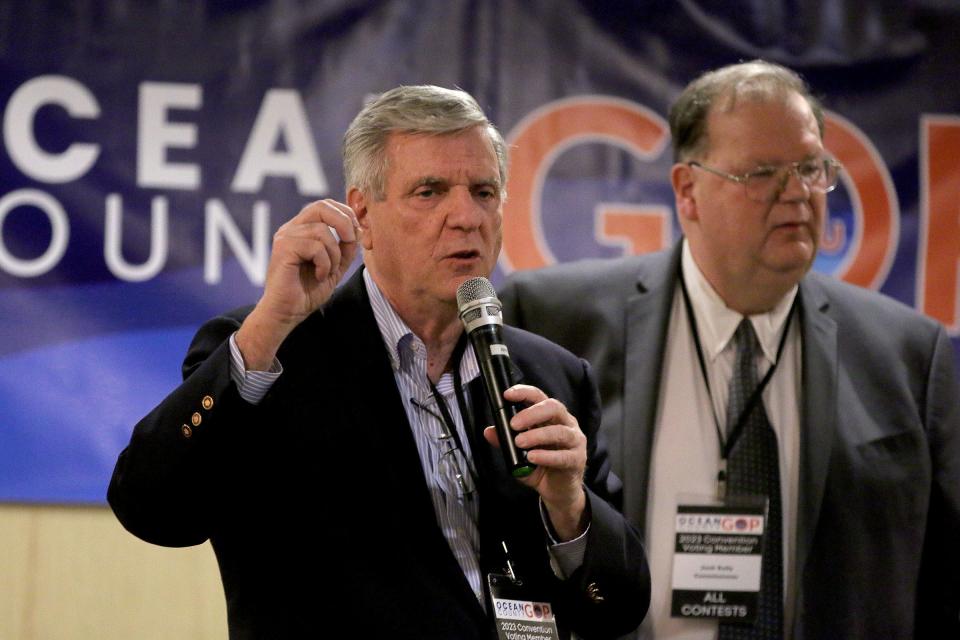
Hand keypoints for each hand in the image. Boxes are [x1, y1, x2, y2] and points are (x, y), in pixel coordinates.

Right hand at [236, 199, 358, 369]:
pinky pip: (315, 246)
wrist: (287, 313)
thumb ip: (345, 248)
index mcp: (302, 229)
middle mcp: (292, 229)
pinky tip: (319, 276)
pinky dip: (324, 263)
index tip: (356, 233)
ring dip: (334, 254)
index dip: (345, 213)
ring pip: (322, 231)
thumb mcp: (335, 266)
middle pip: (321, 206)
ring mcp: (286, 237)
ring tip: (328, 271)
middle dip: (344, 222)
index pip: (324, 206)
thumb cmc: (307, 291)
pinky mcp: (283, 249)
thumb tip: (358, 230)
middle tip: (351, 242)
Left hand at [483, 384, 587, 540]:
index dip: (524, 392)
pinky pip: (563, 455)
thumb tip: (489, 431)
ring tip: (519, 442)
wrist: (558, 491)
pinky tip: (533, 458)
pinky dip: (546, 456)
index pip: (539, 397)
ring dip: (537, 435)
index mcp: (551, 417)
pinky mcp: (577, 459)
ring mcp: (574, 441)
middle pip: (553, 407)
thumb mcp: (518, 454)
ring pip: (559, 431)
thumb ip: (505, 442)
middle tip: (513, 424)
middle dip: (531, 413)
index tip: (507, 394)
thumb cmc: (541, 466)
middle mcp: (566, 423)